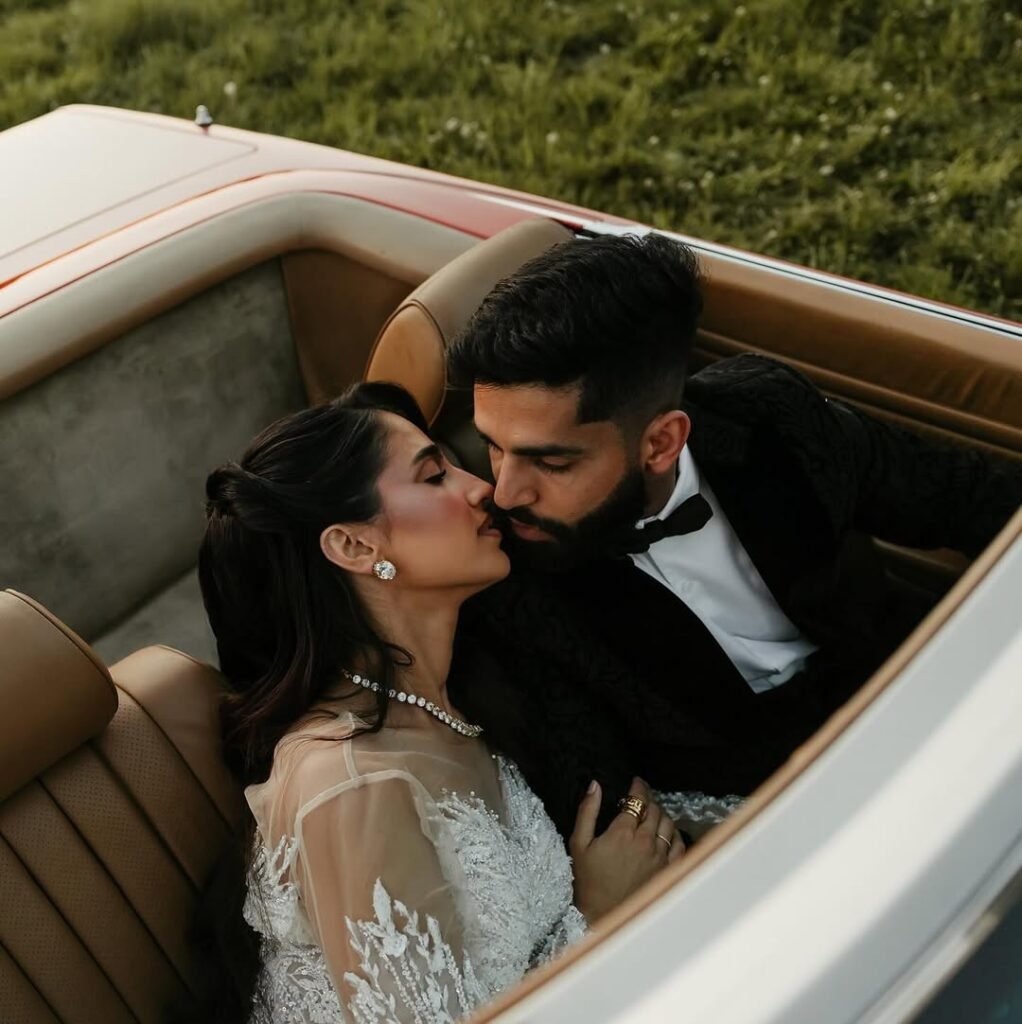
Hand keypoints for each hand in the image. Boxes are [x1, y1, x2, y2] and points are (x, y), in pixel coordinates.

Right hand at [569, 777, 683, 923]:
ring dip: (660, 814)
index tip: (635, 783)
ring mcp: (659, 857)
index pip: (637, 800)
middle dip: (648, 799)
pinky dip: (674, 834)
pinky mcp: (667, 870)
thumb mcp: (579, 843)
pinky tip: (666, 833)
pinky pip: (679, 844)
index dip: (638, 787)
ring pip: (668, 824)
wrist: (604, 916)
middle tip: (641, 799)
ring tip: (652, 814)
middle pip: (654, 809)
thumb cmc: (588, 881)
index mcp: (623, 832)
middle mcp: (645, 841)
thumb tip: (595, 786)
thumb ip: (587, 811)